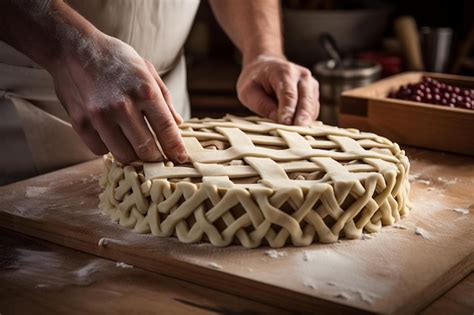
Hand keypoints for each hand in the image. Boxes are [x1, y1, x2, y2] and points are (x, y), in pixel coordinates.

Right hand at [50, 32, 187, 163]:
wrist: (72, 48)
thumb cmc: (115, 58)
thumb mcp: (146, 69)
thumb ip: (164, 98)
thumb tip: (178, 123)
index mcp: (144, 91)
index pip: (166, 129)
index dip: (175, 148)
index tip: (181, 158)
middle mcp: (123, 105)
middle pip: (146, 149)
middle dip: (156, 158)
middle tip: (158, 158)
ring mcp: (100, 116)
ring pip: (123, 155)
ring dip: (133, 157)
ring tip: (135, 148)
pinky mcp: (80, 123)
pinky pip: (100, 150)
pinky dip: (109, 148)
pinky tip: (111, 136)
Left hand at [237, 55, 319, 125]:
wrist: (265, 67)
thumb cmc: (255, 81)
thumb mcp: (248, 92)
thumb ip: (262, 105)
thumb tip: (278, 120)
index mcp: (284, 71)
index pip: (288, 94)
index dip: (287, 110)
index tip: (285, 123)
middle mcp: (302, 75)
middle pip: (306, 99)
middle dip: (302, 117)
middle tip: (298, 132)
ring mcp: (310, 84)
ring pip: (312, 106)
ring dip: (305, 120)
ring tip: (294, 134)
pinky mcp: (313, 94)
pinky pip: (313, 110)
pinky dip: (306, 120)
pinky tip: (296, 128)